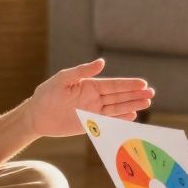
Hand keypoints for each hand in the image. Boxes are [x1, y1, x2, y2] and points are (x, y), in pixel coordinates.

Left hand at [25, 58, 154, 136]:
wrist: (36, 115)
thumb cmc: (47, 93)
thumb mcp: (63, 79)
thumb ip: (82, 71)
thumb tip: (102, 62)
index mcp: (90, 85)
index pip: (113, 85)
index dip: (129, 84)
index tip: (143, 84)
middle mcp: (94, 98)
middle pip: (119, 96)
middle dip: (135, 95)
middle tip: (151, 94)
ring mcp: (93, 112)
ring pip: (117, 109)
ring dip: (131, 106)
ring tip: (147, 103)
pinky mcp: (89, 125)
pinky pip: (108, 122)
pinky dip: (120, 120)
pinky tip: (132, 116)